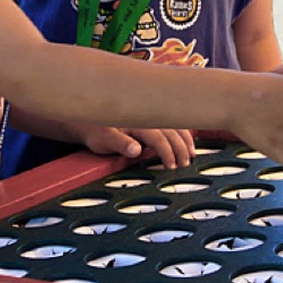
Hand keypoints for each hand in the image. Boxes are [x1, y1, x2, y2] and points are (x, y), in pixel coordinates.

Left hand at [76, 123, 194, 169]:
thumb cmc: (96, 131)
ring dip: (185, 138)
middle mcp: (145, 116)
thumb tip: (136, 150)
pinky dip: (181, 131)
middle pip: (170, 130)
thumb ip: (120, 144)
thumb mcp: (103, 140)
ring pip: (173, 125)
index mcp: (136, 121)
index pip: (158, 136)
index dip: (167, 151)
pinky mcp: (149, 118)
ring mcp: (149, 116)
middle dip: (180, 147)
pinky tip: (187, 139)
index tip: (172, 166)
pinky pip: (170, 123)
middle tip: (185, 164)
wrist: (90, 119)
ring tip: (192, 153)